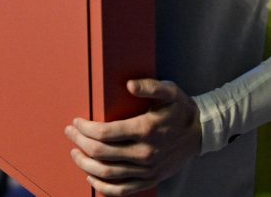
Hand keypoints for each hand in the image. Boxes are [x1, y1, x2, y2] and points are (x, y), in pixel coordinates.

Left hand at [65, 79, 201, 194]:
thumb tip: (129, 84)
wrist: (200, 132)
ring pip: (108, 174)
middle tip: (70, 134)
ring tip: (75, 153)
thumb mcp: (169, 91)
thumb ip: (149, 86)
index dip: (86, 128)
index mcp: (146, 129)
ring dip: (86, 165)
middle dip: (80, 143)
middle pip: (102, 153)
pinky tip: (91, 177)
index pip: (105, 133)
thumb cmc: (181, 109)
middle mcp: (145, 152)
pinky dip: (103, 187)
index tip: (76, 122)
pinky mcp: (150, 179)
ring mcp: (148, 169)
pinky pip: (122, 190)